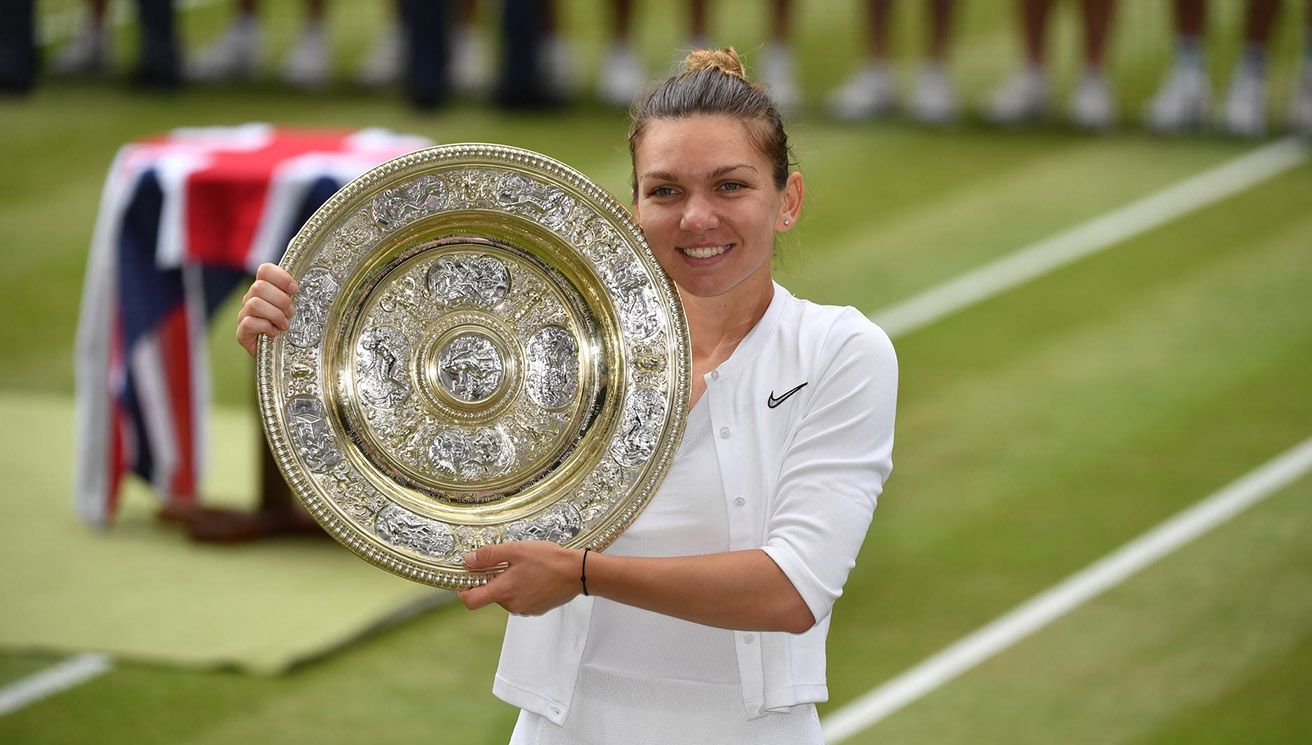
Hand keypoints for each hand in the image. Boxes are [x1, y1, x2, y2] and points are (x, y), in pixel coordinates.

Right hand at [236, 263, 297, 356]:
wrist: (281, 355)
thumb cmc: (292, 330)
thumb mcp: (298, 309)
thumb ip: (297, 295)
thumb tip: (308, 282)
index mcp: (264, 289)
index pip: (264, 270)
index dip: (281, 277)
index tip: (295, 290)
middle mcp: (251, 299)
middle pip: (259, 287)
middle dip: (281, 300)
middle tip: (292, 313)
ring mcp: (244, 315)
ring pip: (254, 304)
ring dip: (275, 315)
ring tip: (285, 325)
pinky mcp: (242, 333)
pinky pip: (249, 323)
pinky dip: (266, 328)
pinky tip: (275, 333)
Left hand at [458, 541, 582, 615]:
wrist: (578, 572)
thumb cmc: (549, 560)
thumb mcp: (516, 550)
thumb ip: (489, 555)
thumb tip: (468, 560)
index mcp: (504, 591)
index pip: (471, 601)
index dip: (464, 590)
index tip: (468, 578)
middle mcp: (512, 605)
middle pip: (490, 596)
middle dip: (493, 581)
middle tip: (506, 563)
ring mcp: (525, 609)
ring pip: (507, 597)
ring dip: (509, 584)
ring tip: (525, 568)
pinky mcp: (536, 609)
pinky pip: (521, 600)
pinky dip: (522, 589)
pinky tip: (535, 576)